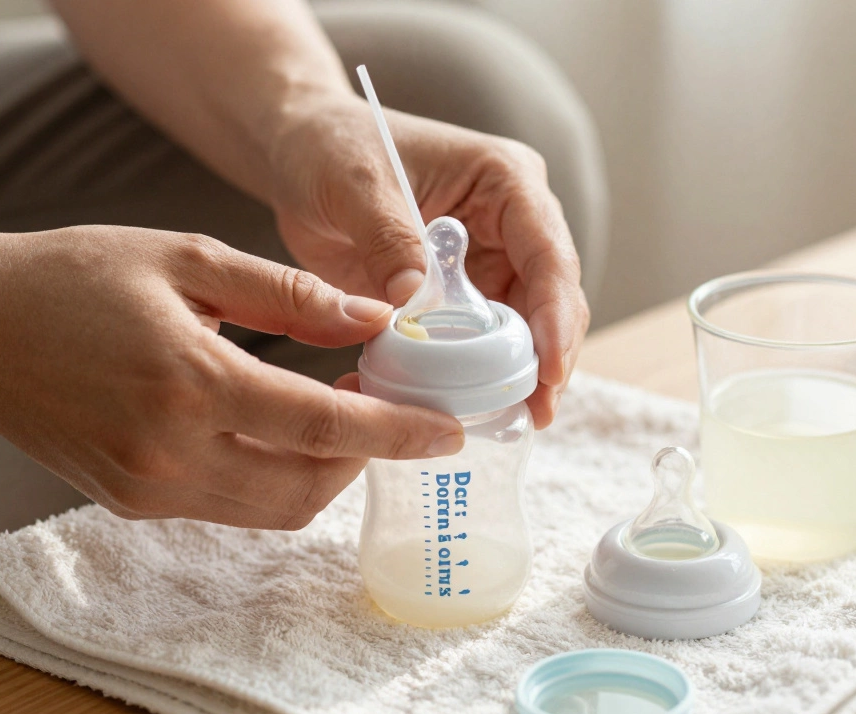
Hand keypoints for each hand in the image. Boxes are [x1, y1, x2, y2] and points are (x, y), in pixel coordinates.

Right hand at [0, 226, 463, 528]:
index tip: (449, 429)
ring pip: (272, 509)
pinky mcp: (130, 502)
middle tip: (391, 407)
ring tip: (343, 414)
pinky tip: (281, 428)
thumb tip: (371, 321)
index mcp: (190, 382)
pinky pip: (228, 506)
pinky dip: (273, 477)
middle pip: (309, 485)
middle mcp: (170, 453)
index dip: (395, 430)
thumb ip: (289, 294)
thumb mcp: (187, 258)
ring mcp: (146, 488)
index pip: (323, 425)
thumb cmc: (72, 276)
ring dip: (324, 472)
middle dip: (366, 456)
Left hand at [267, 97, 589, 428]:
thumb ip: (388, 237)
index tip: (549, 370)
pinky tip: (444, 408)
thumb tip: (414, 301)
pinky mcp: (456, 296)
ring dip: (509, 376)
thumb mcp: (355, 184)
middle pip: (549, 301)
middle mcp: (510, 224)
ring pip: (517, 331)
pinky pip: (470, 345)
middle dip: (546, 359)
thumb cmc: (331, 147)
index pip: (549, 253)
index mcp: (505, 181)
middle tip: (534, 415)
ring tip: (500, 424)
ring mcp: (485, 263)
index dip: (556, 315)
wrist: (300, 155)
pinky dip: (460, 377)